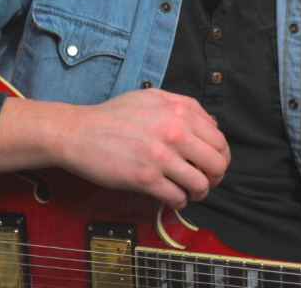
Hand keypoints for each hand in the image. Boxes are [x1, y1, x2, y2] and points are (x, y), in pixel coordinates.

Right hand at [56, 89, 229, 208]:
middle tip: (206, 181)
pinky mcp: (146, 178)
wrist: (79, 132)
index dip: (221, 157)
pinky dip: (179, 202)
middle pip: (216, 163)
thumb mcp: (153, 98)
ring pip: (200, 184)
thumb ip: (185, 106)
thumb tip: (212, 125)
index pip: (219, 140)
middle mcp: (175, 131)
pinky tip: (173, 197)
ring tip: (190, 192)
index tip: (213, 165)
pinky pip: (177, 197)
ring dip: (199, 192)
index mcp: (181, 111)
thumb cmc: (114, 115)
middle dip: (215, 177)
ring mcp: (161, 156)